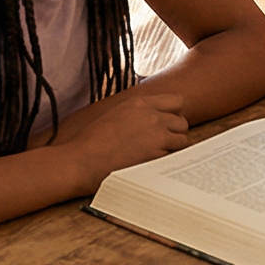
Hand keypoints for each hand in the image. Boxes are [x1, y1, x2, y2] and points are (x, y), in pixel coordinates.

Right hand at [47, 89, 188, 187]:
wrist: (81, 161)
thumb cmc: (92, 141)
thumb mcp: (115, 113)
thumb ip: (137, 112)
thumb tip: (154, 115)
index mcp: (140, 103)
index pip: (177, 100)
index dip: (173, 113)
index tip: (165, 122)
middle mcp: (152, 116)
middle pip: (182, 121)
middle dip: (175, 132)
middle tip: (162, 141)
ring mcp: (156, 136)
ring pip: (182, 139)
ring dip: (173, 147)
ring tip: (155, 153)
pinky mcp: (156, 155)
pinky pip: (172, 156)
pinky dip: (164, 161)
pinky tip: (149, 163)